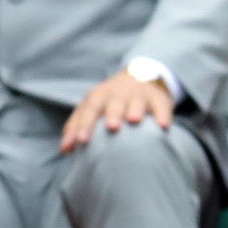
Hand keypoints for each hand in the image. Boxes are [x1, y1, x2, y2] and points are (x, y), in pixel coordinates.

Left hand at [60, 69, 175, 151]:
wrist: (140, 77)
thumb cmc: (109, 101)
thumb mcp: (91, 108)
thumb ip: (76, 127)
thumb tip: (64, 150)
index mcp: (98, 97)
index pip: (89, 110)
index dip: (84, 125)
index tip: (80, 141)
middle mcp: (117, 94)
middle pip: (113, 103)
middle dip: (112, 114)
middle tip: (112, 127)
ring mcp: (139, 95)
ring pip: (137, 101)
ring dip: (135, 110)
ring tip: (134, 120)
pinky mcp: (158, 99)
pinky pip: (161, 106)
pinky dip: (162, 115)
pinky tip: (163, 125)